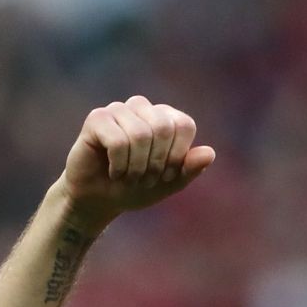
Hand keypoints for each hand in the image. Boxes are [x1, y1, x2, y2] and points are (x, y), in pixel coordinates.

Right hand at [61, 97, 216, 227]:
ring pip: (140, 134)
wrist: (99, 199)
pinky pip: (117, 141)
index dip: (178, 155)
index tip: (166, 175)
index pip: (184, 124)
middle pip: (163, 127)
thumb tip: (210, 153)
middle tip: (144, 178)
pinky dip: (119, 165)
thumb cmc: (135, 188)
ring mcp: (119, 110)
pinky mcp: (97, 118)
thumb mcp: (169, 184)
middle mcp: (142, 107)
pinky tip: (113, 171)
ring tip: (128, 177)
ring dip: (136, 167)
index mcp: (164, 117)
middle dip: (157, 163)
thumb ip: (190, 169)